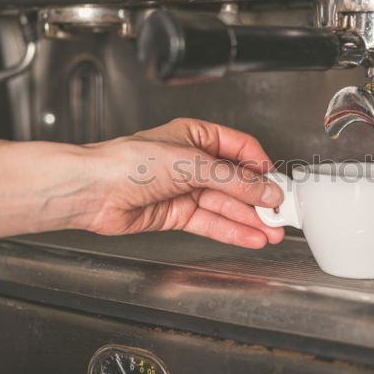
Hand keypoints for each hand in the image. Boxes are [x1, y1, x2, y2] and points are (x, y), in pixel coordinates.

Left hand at [80, 118, 284, 248]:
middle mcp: (192, 162)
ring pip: (226, 206)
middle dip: (258, 200)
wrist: (93, 190)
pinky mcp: (177, 214)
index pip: (241, 149)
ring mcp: (185, 189)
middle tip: (280, 215)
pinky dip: (232, 231)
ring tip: (273, 232)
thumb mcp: (193, 163)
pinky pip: (211, 223)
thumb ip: (233, 180)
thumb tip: (265, 190)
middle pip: (235, 182)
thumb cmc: (129, 162)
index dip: (261, 167)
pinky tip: (251, 237)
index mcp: (197, 136)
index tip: (278, 184)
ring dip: (250, 220)